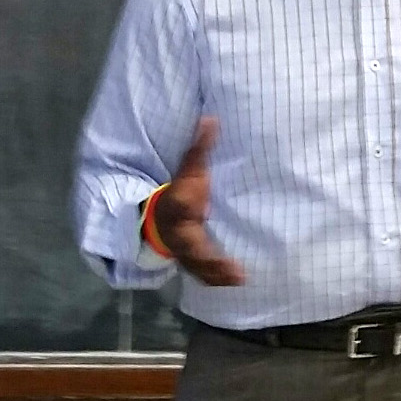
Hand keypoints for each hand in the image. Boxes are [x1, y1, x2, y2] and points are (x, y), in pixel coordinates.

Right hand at [151, 117, 245, 286]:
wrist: (161, 217)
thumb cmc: (181, 190)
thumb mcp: (189, 169)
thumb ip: (199, 148)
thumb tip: (210, 119)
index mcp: (178, 210)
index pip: (182, 212)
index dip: (190, 214)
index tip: (203, 215)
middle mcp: (180, 237)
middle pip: (192, 251)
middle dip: (210, 262)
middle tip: (235, 270)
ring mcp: (185, 253)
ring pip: (198, 268)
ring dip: (216, 275)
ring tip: (239, 278)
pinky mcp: (194, 263)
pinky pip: (204, 274)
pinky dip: (217, 279)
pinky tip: (238, 280)